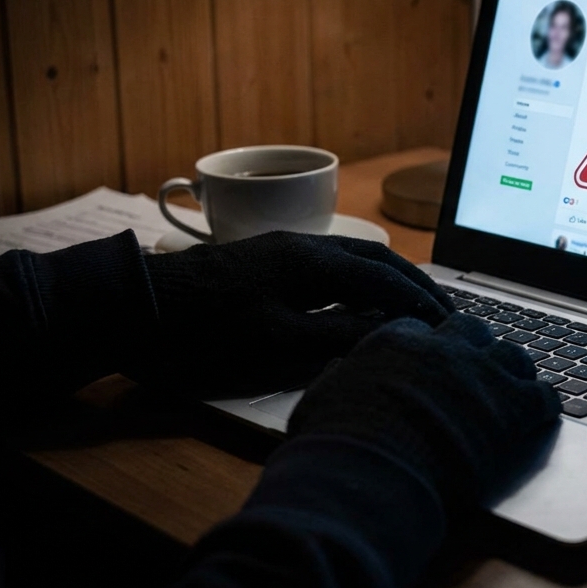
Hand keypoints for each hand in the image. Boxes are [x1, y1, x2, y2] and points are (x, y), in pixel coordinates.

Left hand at [127, 231, 453, 397]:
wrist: (138, 306)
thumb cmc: (205, 329)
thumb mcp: (276, 341)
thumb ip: (337, 335)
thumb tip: (389, 332)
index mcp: (313, 261)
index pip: (383, 278)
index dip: (419, 301)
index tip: (449, 323)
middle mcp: (305, 246)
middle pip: (375, 259)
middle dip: (413, 284)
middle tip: (444, 311)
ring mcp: (285, 251)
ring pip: (354, 259)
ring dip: (388, 280)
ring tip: (413, 306)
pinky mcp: (269, 262)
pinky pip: (333, 266)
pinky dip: (361, 282)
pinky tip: (360, 303)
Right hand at [287, 313, 560, 508]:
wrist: (371, 477)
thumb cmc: (335, 447)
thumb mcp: (319, 401)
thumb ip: (336, 380)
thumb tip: (338, 370)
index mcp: (395, 342)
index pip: (422, 327)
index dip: (429, 347)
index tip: (432, 362)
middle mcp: (442, 349)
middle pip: (473, 330)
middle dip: (475, 348)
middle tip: (477, 370)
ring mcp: (482, 375)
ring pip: (513, 354)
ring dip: (512, 371)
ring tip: (513, 388)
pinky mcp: (512, 408)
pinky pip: (544, 394)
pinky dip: (544, 404)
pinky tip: (540, 415)